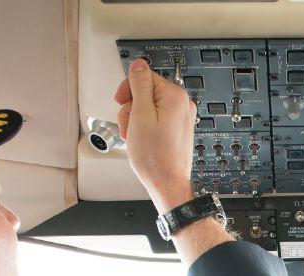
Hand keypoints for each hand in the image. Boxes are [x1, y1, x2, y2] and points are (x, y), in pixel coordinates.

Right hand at [114, 58, 197, 211]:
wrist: (166, 182)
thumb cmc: (155, 156)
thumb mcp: (140, 115)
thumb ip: (139, 85)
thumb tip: (139, 65)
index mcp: (175, 96)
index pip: (145, 76)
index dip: (128, 89)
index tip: (121, 100)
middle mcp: (183, 104)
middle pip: (147, 92)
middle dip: (132, 107)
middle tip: (129, 124)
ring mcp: (182, 117)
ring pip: (150, 106)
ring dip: (136, 119)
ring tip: (135, 135)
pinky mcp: (179, 128)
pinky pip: (157, 118)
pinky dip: (146, 126)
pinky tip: (141, 139)